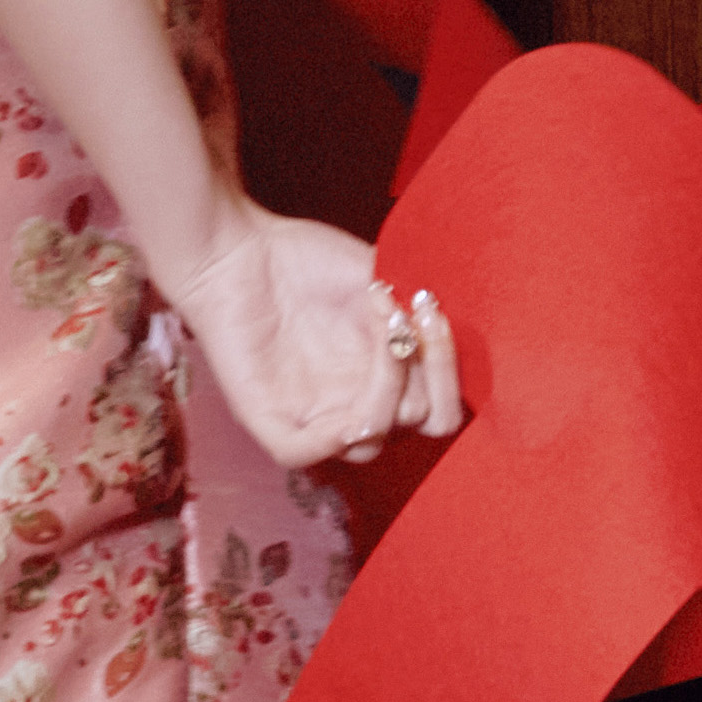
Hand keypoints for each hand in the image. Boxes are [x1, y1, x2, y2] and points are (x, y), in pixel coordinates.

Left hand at [159, 198, 461, 477]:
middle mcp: (354, 404)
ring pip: (371, 440)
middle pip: (419, 425)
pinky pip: (306, 453)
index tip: (432, 311)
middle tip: (409, 316)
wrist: (236, 247)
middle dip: (427, 371)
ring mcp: (313, 417)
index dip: (448, 371)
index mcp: (384, 380)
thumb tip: (464, 336)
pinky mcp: (269, 420)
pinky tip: (347, 383)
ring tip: (378, 318)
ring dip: (387, 385)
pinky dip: (333, 432)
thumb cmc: (303, 259)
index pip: (439, 410)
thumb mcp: (379, 281)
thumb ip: (418, 317)